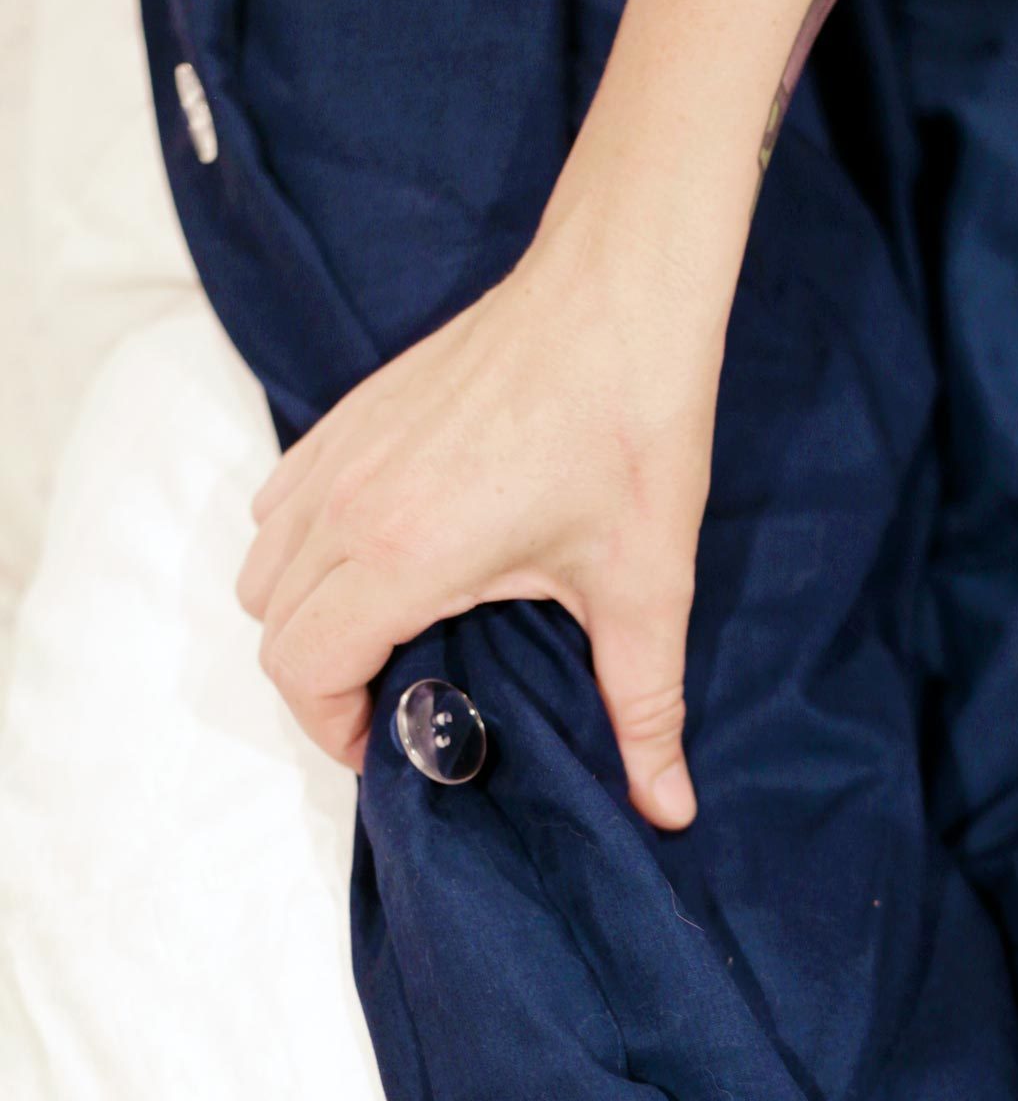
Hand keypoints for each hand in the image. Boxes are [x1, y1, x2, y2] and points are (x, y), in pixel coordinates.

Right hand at [236, 216, 724, 829]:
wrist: (619, 295)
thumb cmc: (633, 432)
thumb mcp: (645, 588)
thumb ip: (645, 709)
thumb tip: (668, 805)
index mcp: (404, 554)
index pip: (300, 668)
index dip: (330, 729)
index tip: (387, 747)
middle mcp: (348, 503)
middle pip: (270, 624)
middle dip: (319, 684)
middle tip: (395, 703)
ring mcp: (341, 449)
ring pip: (264, 560)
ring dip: (305, 615)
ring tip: (387, 637)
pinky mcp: (353, 413)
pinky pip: (281, 500)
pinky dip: (304, 549)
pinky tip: (382, 560)